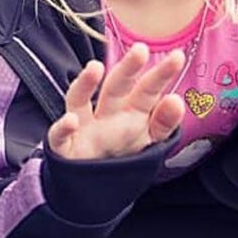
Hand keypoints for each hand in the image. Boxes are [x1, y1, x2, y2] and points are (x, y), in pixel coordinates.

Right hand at [48, 43, 185, 160]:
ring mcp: (83, 129)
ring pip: (79, 101)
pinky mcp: (64, 149)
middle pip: (115, 87)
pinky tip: (71, 121)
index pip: (147, 90)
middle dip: (127, 69)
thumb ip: (163, 123)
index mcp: (130, 112)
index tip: (178, 57)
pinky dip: (62, 128)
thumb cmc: (120, 157)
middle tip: (140, 50)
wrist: (88, 187)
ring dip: (85, 84)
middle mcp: (106, 115)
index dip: (161, 75)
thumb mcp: (149, 141)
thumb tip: (177, 100)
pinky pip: (59, 137)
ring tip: (95, 68)